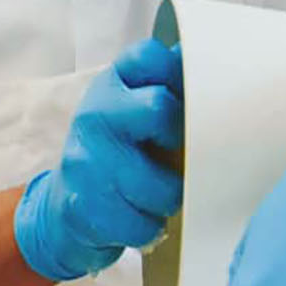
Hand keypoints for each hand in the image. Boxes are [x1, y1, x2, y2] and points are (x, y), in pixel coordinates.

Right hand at [14, 39, 184, 280]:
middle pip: (160, 109)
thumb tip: (220, 62)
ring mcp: (84, 161)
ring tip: (157, 197)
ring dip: (168, 199)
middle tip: (178, 157)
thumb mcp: (136, 113)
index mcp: (112, 85)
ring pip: (160, 185)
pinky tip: (138, 219)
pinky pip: (142, 224)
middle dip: (181, 142)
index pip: (149, 57)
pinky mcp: (81, 206)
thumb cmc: (117, 158)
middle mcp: (94, 115)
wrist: (64, 210)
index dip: (177, 76)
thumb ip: (170, 88)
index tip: (184, 101)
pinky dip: (149, 229)